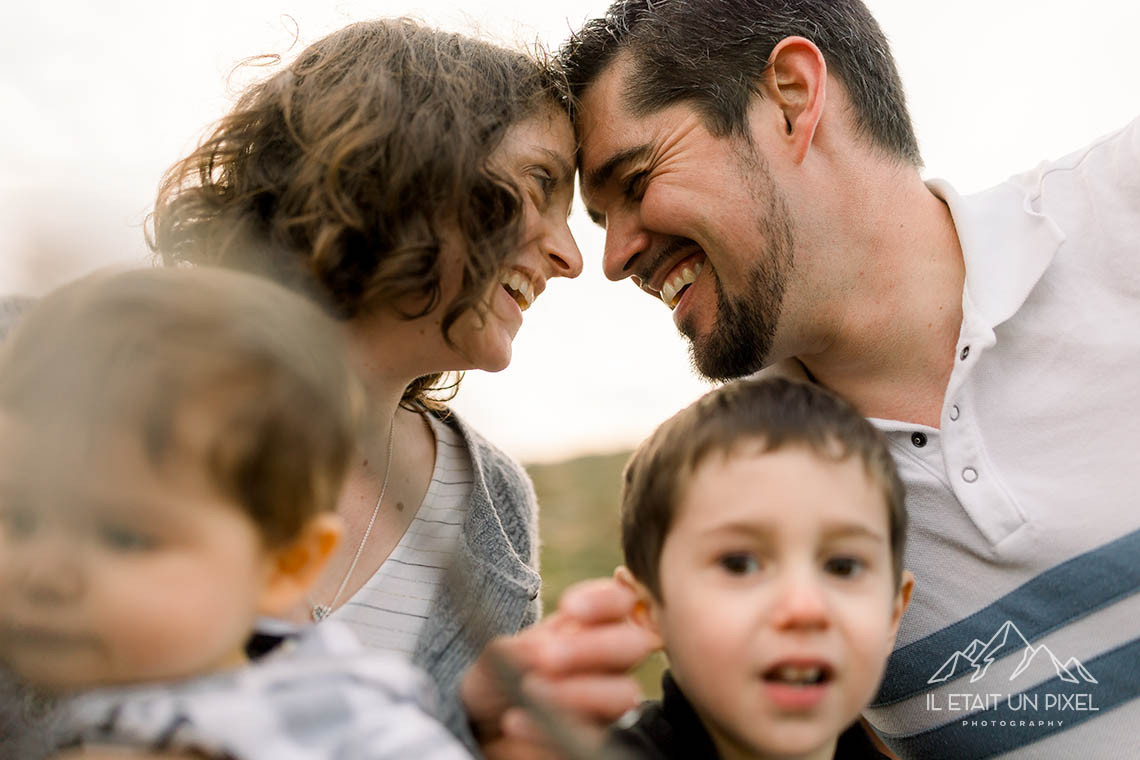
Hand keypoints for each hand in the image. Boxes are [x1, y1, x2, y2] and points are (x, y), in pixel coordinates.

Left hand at [460, 578, 658, 758]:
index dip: (606, 600)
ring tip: (531, 689)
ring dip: (581, 691)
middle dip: (593, 647)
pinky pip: (593, 738)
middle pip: (634, 645)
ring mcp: (611, 702)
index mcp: (596, 626)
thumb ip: (521, 649)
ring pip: (624, 694)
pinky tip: (517, 722)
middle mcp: (613, 662)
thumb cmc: (504, 673)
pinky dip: (550, 730)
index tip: (569, 607)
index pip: (623, 601)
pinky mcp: (599, 738)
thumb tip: (540, 652)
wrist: (486, 719)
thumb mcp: (502, 654)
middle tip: (548, 658)